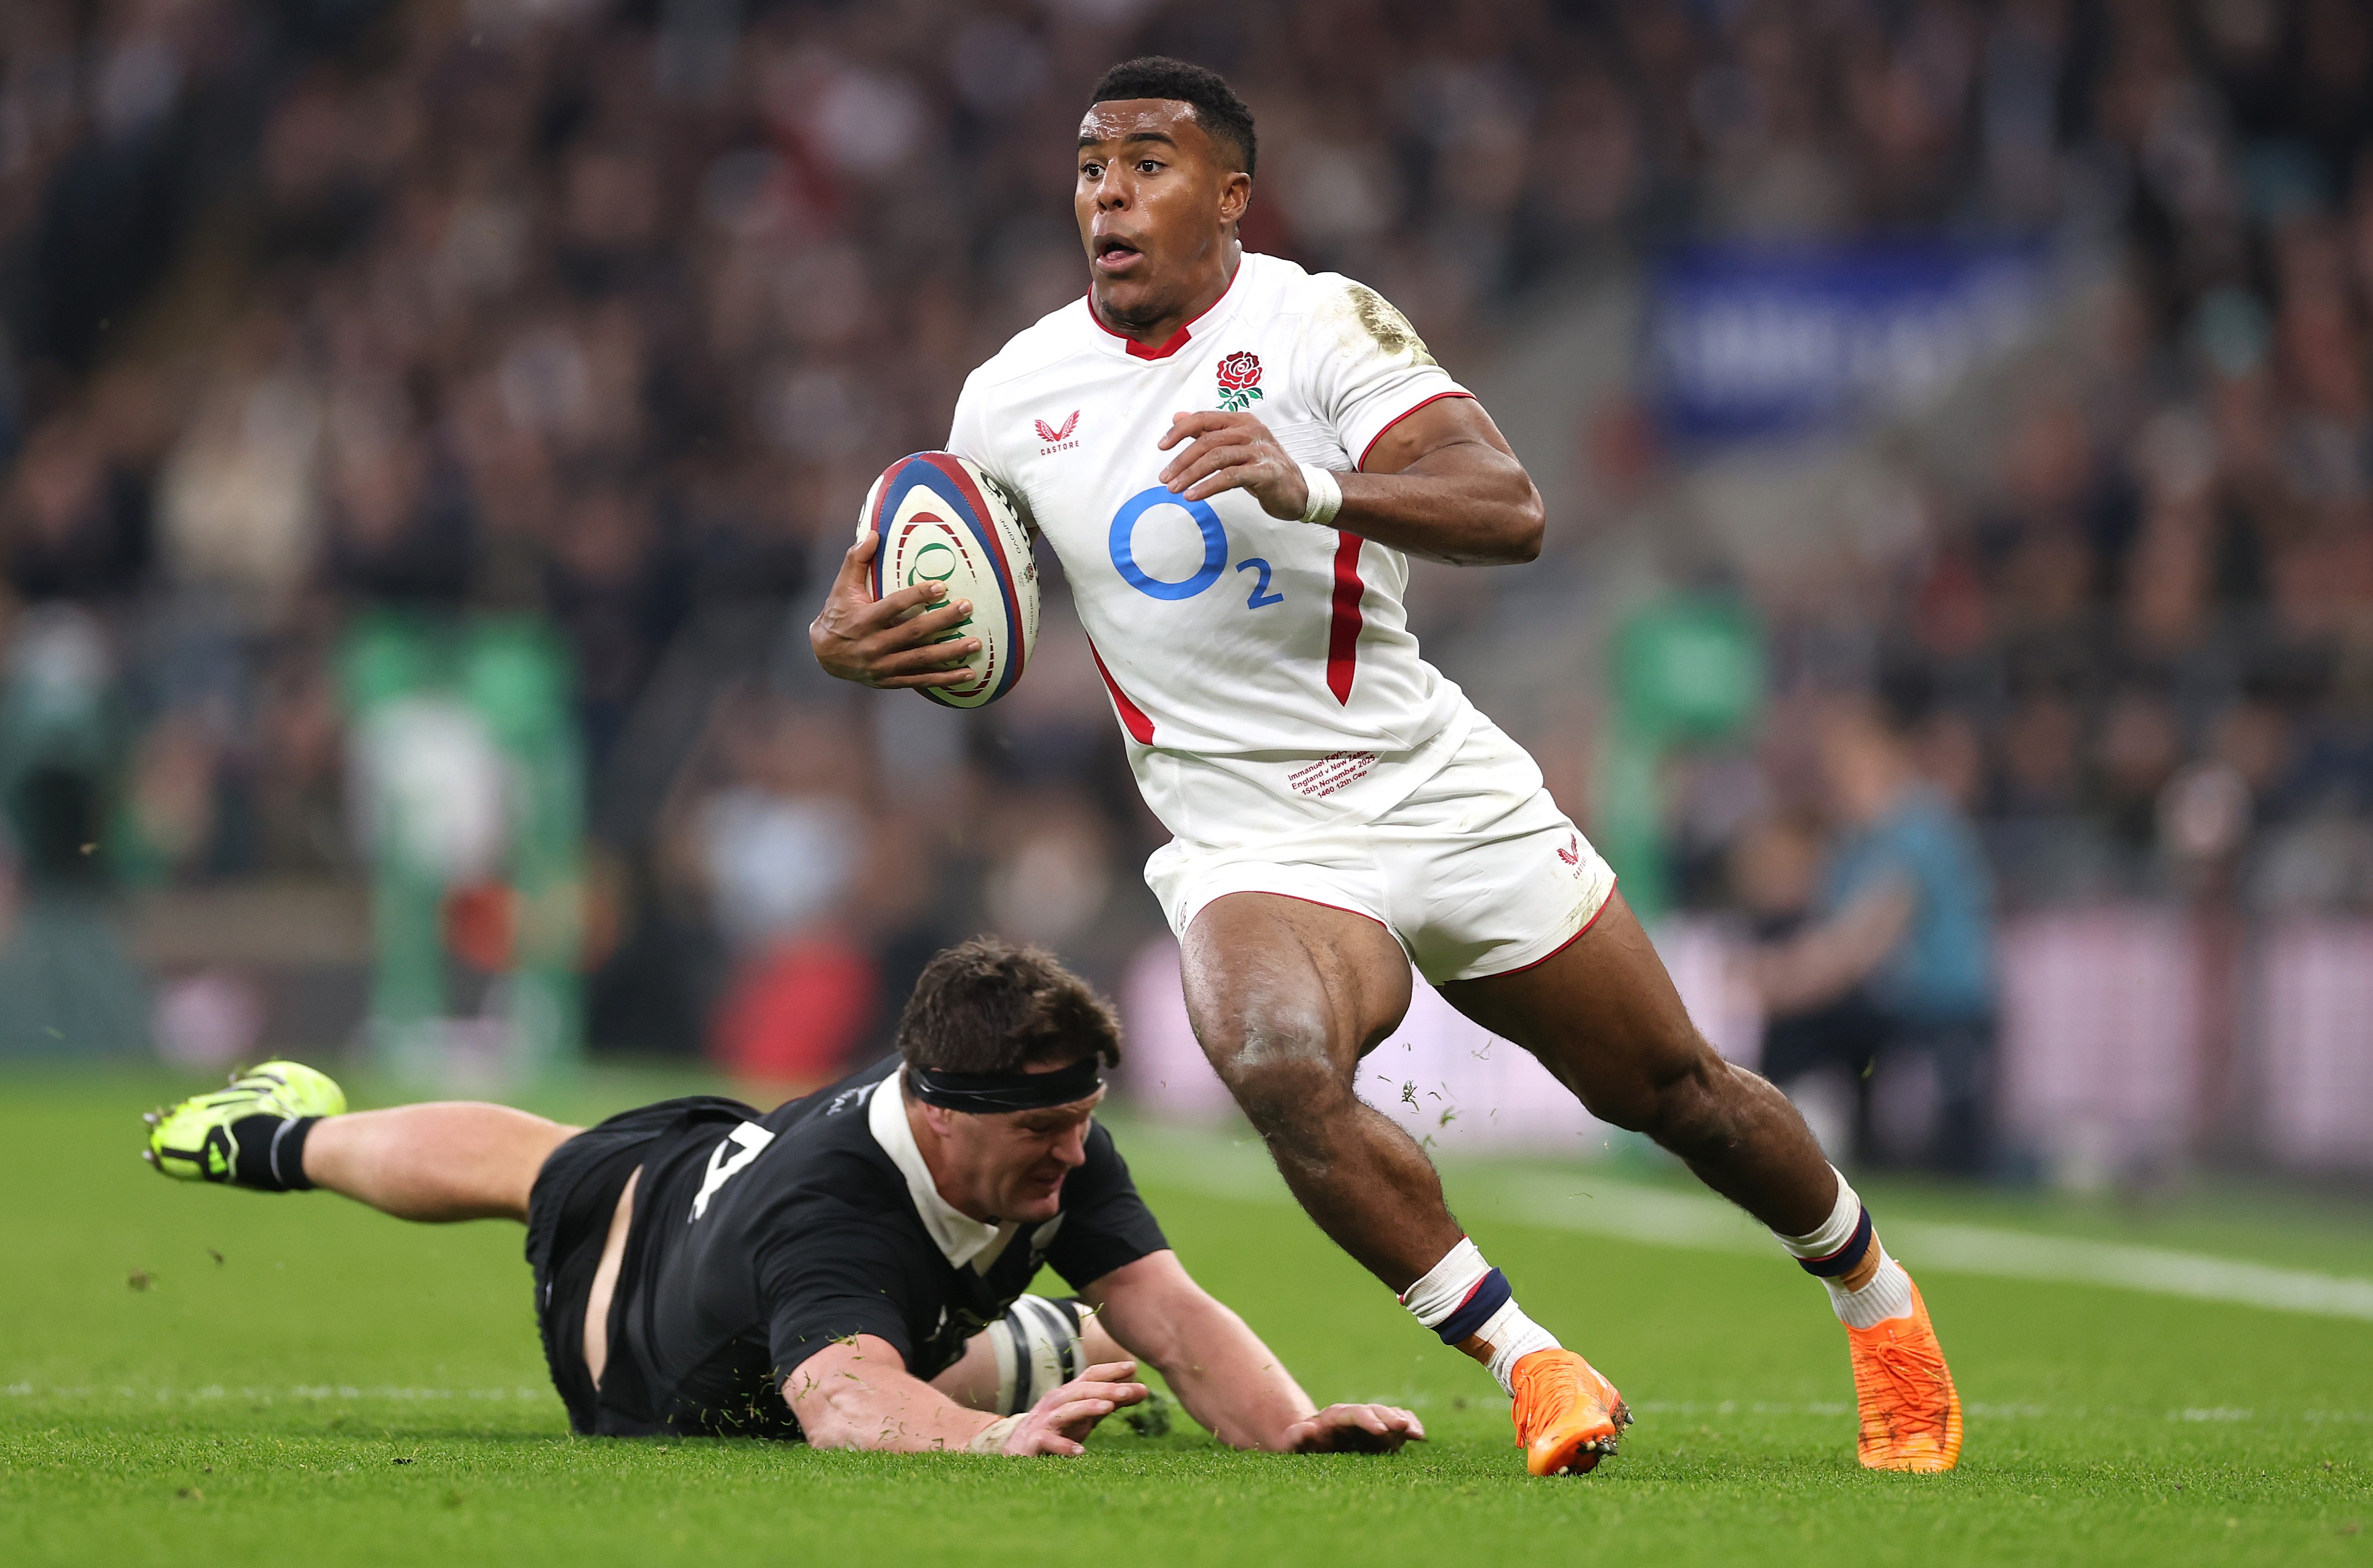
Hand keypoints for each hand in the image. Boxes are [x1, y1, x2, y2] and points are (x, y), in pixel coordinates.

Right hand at [808, 531, 981, 688]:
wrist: (824, 655)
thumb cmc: (838, 613)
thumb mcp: (842, 587)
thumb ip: (856, 560)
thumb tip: (873, 533)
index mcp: (862, 621)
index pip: (893, 607)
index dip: (917, 597)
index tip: (941, 586)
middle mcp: (873, 645)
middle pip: (913, 632)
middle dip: (943, 621)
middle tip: (967, 608)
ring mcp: (882, 666)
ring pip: (921, 659)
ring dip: (951, 652)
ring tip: (976, 643)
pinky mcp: (890, 680)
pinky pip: (921, 680)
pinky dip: (945, 679)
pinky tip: (969, 674)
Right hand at [1001, 1359, 1148, 1456]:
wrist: (1016, 1449)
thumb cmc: (1057, 1430)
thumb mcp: (1085, 1415)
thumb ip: (1111, 1403)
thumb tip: (1143, 1390)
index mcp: (1068, 1394)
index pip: (1090, 1376)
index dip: (1110, 1370)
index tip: (1134, 1366)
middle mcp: (1055, 1403)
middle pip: (1081, 1390)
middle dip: (1106, 1388)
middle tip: (1129, 1390)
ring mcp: (1044, 1422)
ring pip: (1067, 1411)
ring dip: (1087, 1408)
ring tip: (1108, 1408)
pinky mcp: (1034, 1443)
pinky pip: (1049, 1442)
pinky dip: (1064, 1446)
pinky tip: (1080, 1452)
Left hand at [1156, 411, 1309, 518]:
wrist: (1298, 490)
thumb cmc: (1263, 467)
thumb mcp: (1234, 446)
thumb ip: (1207, 431)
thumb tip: (1177, 417)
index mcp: (1241, 421)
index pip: (1203, 419)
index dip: (1179, 431)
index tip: (1161, 446)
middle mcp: (1251, 431)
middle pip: (1207, 440)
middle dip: (1182, 460)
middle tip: (1165, 477)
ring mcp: (1260, 450)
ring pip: (1217, 457)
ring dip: (1191, 474)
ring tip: (1175, 489)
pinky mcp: (1265, 472)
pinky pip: (1230, 477)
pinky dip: (1208, 486)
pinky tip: (1194, 496)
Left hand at [1277, 1402, 1426, 1453]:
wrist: (1306, 1440)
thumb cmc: (1297, 1445)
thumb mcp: (1291, 1443)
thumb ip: (1297, 1436)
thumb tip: (1308, 1428)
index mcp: (1332, 1417)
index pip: (1352, 1414)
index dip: (1367, 1420)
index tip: (1380, 1430)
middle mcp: (1353, 1415)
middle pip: (1372, 1411)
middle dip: (1388, 1418)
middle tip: (1403, 1427)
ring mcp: (1367, 1421)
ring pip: (1386, 1415)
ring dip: (1401, 1422)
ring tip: (1415, 1433)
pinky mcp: (1378, 1430)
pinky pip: (1395, 1422)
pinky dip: (1407, 1425)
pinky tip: (1419, 1435)